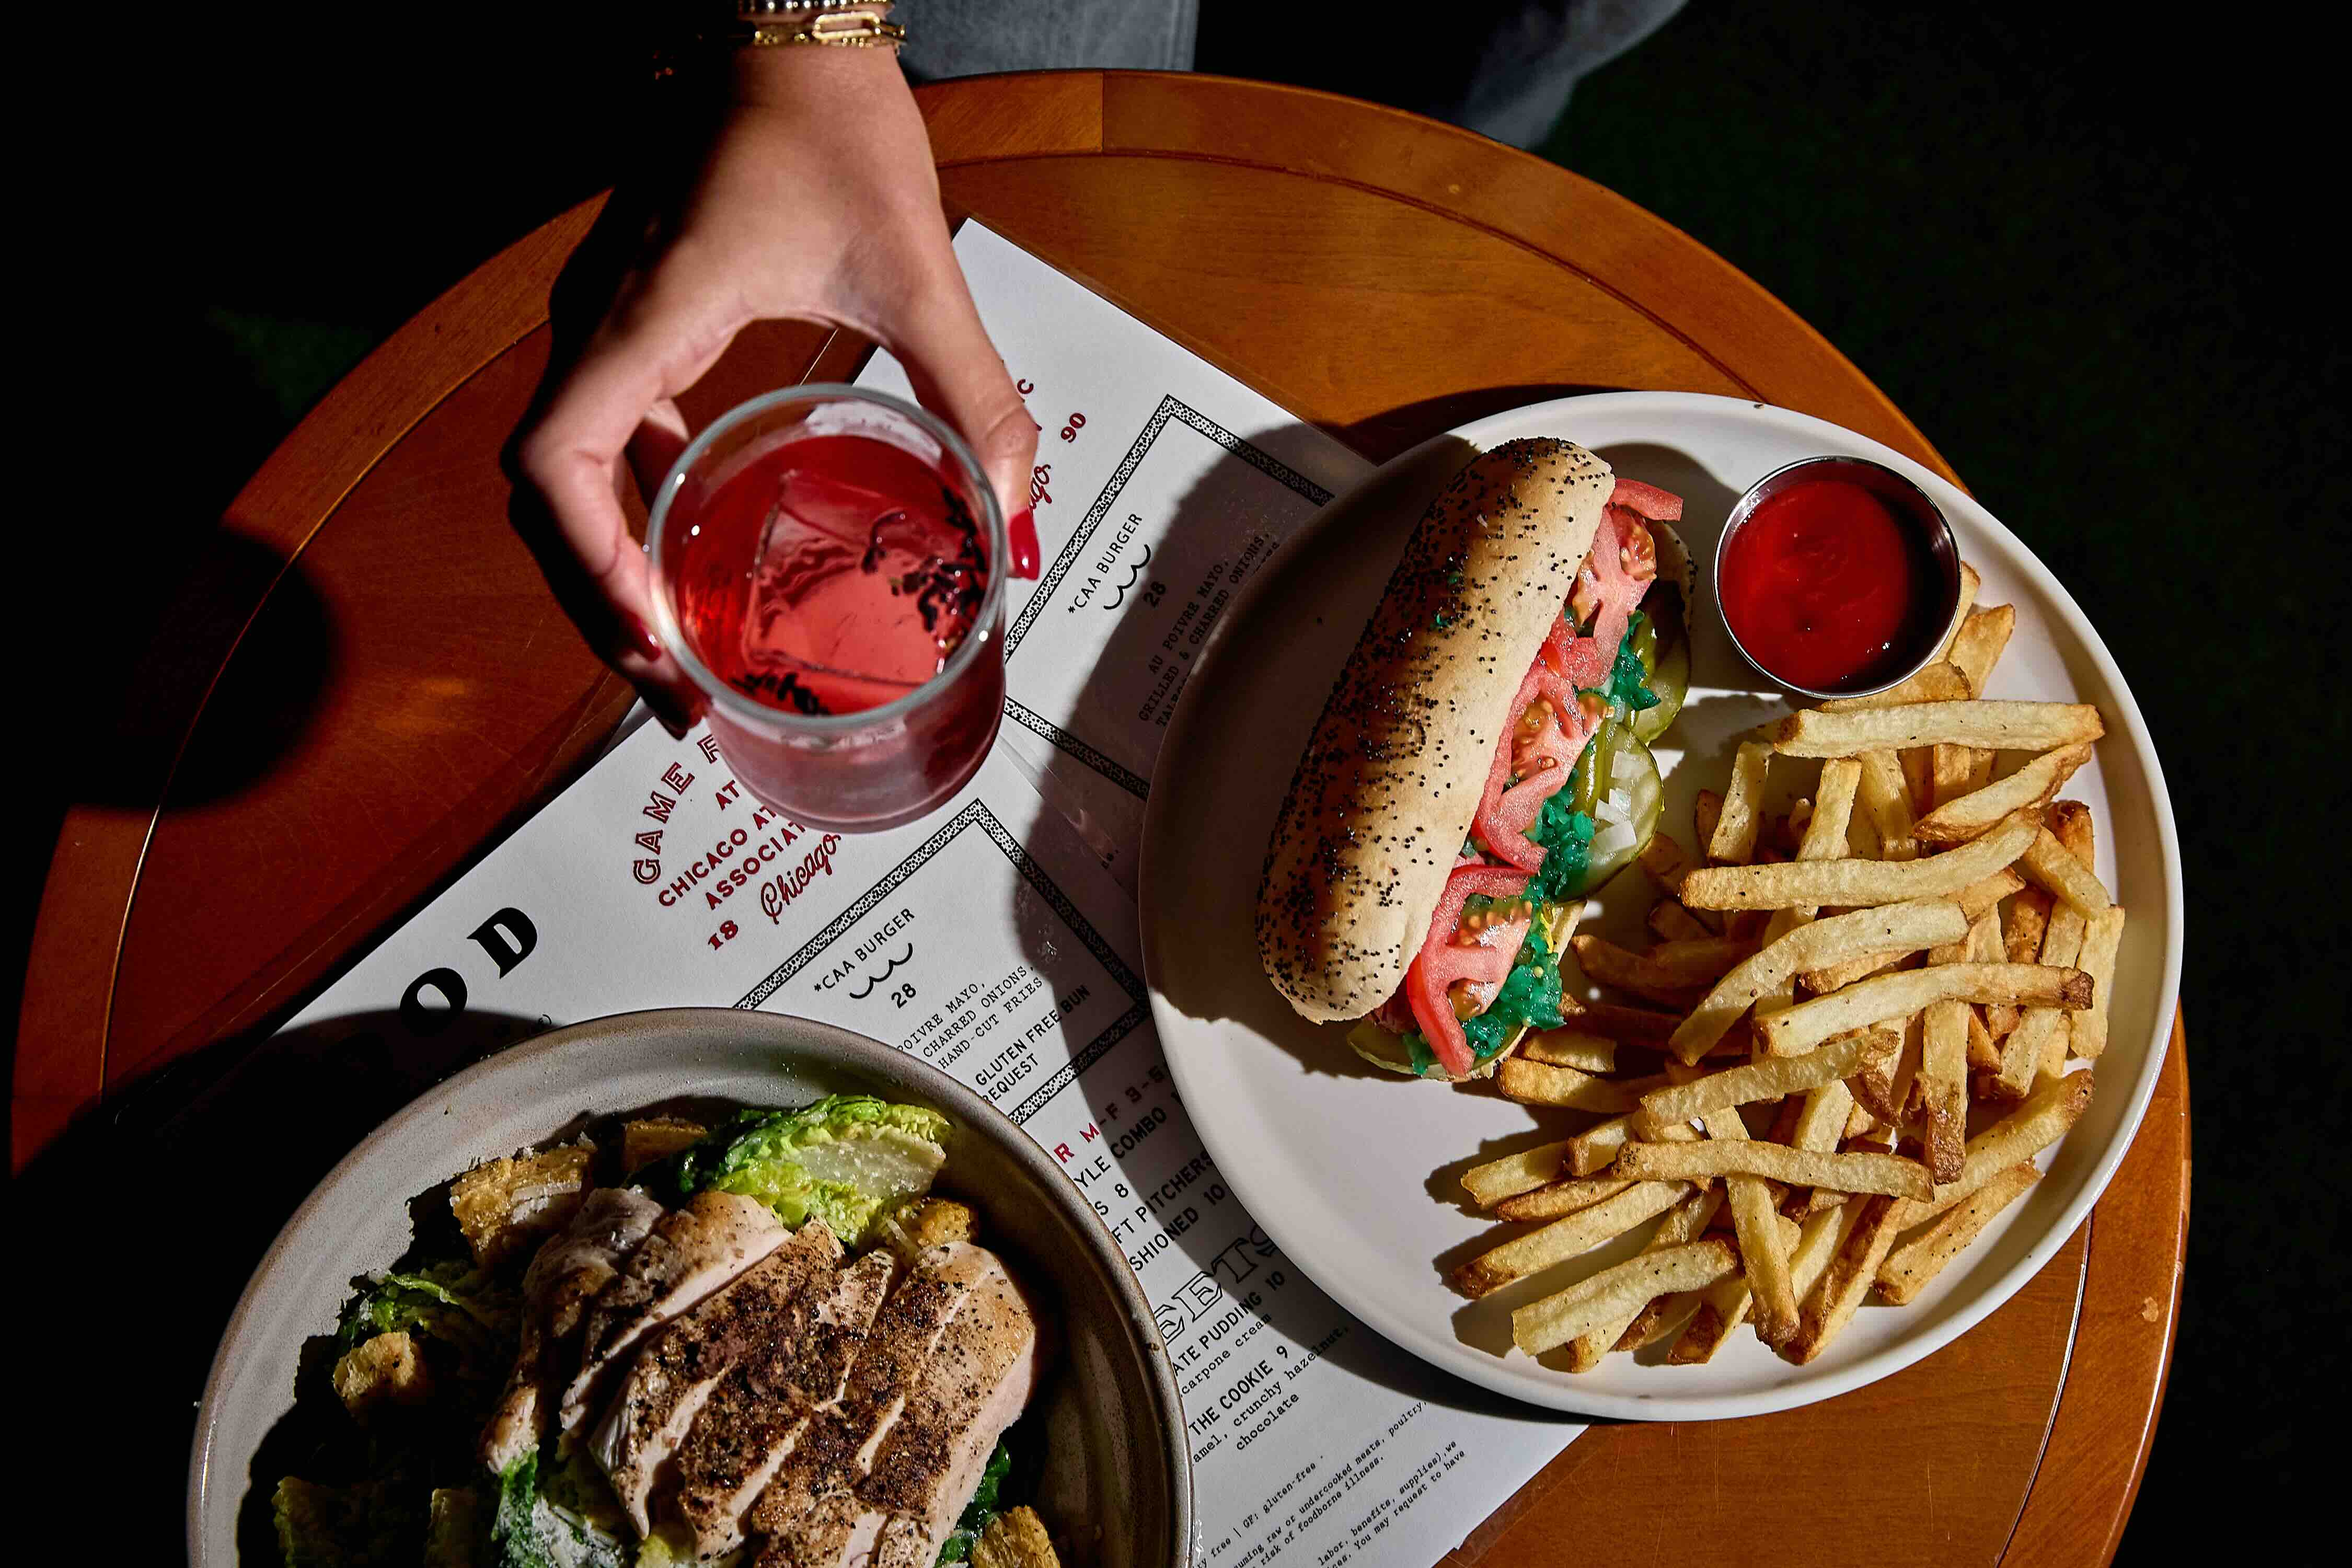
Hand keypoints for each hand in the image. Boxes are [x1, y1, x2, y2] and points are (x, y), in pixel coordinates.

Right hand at [513, 45, 1036, 734]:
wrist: (785, 34)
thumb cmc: (830, 129)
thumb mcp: (914, 264)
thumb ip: (967, 387)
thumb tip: (1016, 504)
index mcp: (641, 317)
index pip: (554, 466)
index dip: (591, 565)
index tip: (654, 634)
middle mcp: (599, 324)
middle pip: (551, 497)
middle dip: (604, 599)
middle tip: (676, 686)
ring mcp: (607, 318)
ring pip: (570, 468)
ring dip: (613, 560)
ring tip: (678, 645)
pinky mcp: (633, 313)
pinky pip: (604, 427)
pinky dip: (633, 500)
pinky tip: (691, 544)